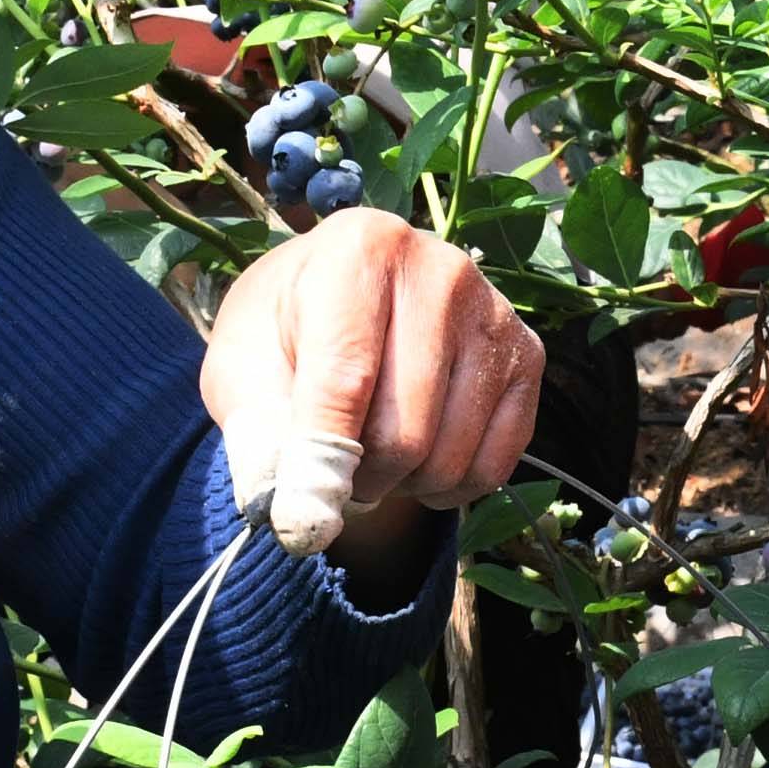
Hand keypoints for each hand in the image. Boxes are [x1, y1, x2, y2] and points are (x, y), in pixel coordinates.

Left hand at [198, 210, 541, 566]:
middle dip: (360, 477)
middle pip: (405, 430)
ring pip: (450, 456)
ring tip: (374, 456)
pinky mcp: (528, 355)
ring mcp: (493, 312)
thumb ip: (259, 436)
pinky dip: (450, 488)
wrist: (341, 301)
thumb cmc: (285, 336)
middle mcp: (439, 269)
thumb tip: (301, 517)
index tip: (300, 518)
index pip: (346, 378)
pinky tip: (420, 461)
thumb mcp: (240, 369)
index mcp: (360, 249)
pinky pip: (494, 464)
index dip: (320, 458)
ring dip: (403, 486)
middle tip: (335, 471)